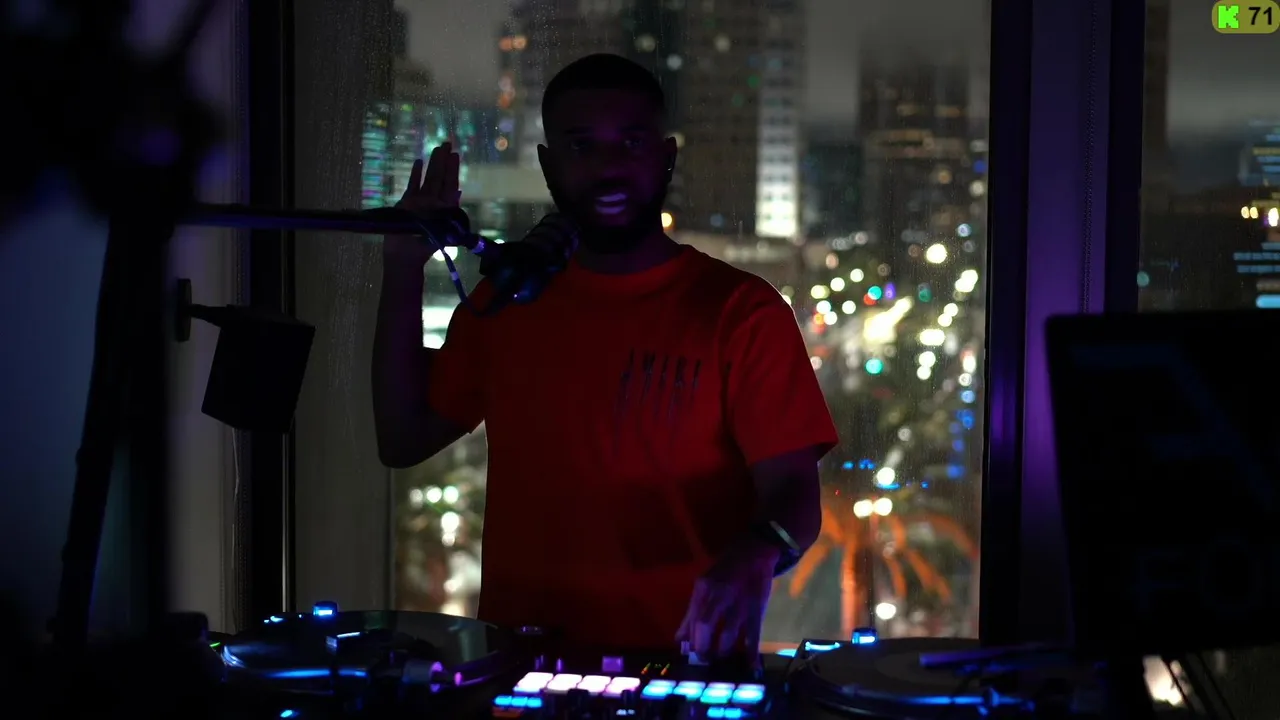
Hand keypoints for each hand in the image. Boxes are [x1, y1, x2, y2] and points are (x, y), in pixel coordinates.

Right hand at [384, 142, 460, 264]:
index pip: (450, 185)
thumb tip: (457, 194)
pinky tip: (418, 163)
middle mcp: (433, 202)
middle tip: (448, 143)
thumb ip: (446, 213)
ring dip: (432, 164)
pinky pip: (412, 186)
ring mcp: (420, 202)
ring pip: (428, 179)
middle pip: (440, 178)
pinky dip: (415, 175)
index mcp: (443, 209)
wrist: (403, 257)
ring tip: (437, 148)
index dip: (453, 170)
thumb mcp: (439, 231)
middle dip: (444, 161)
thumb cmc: (423, 248)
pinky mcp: (407, 204)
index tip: (455, 155)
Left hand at [675, 538, 778, 660]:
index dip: (690, 641)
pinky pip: (753, 633)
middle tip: (704, 660)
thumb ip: (693, 611)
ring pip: (727, 633)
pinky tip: (751, 666)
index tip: (691, 655)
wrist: (754, 551)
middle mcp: (719, 595)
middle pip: (705, 626)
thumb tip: (680, 639)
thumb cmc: (725, 569)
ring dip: (722, 650)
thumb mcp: (704, 583)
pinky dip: (751, 651)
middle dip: (703, 648)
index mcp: (703, 589)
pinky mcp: (757, 608)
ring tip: (720, 658)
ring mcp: (739, 602)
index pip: (692, 620)